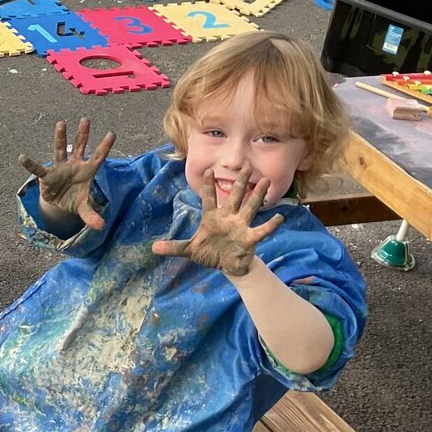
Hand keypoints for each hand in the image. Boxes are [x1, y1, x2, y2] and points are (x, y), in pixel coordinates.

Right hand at [18, 118, 114, 230]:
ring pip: (61, 150)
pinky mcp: (47, 175)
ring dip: (60, 138)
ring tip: (61, 123)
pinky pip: (38, 169)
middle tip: (86, 119)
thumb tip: (100, 226)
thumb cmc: (74, 199)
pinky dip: (30, 164)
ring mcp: (60, 167)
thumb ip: (91, 215)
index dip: (104, 147)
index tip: (112, 133)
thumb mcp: (83, 208)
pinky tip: (22, 158)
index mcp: (87, 171)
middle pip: (80, 147)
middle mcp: (74, 165)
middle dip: (83, 134)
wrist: (59, 202)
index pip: (98, 157)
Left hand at [152, 168, 284, 275]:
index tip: (210, 170)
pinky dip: (270, 226)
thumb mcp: (189, 250)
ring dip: (257, 195)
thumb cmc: (209, 253)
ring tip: (266, 180)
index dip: (209, 186)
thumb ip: (173, 247)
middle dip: (239, 182)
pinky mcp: (249, 239)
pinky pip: (260, 230)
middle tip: (247, 165)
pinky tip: (279, 218)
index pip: (209, 199)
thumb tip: (153, 248)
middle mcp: (228, 218)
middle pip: (234, 196)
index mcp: (212, 218)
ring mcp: (240, 226)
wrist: (226, 265)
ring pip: (250, 207)